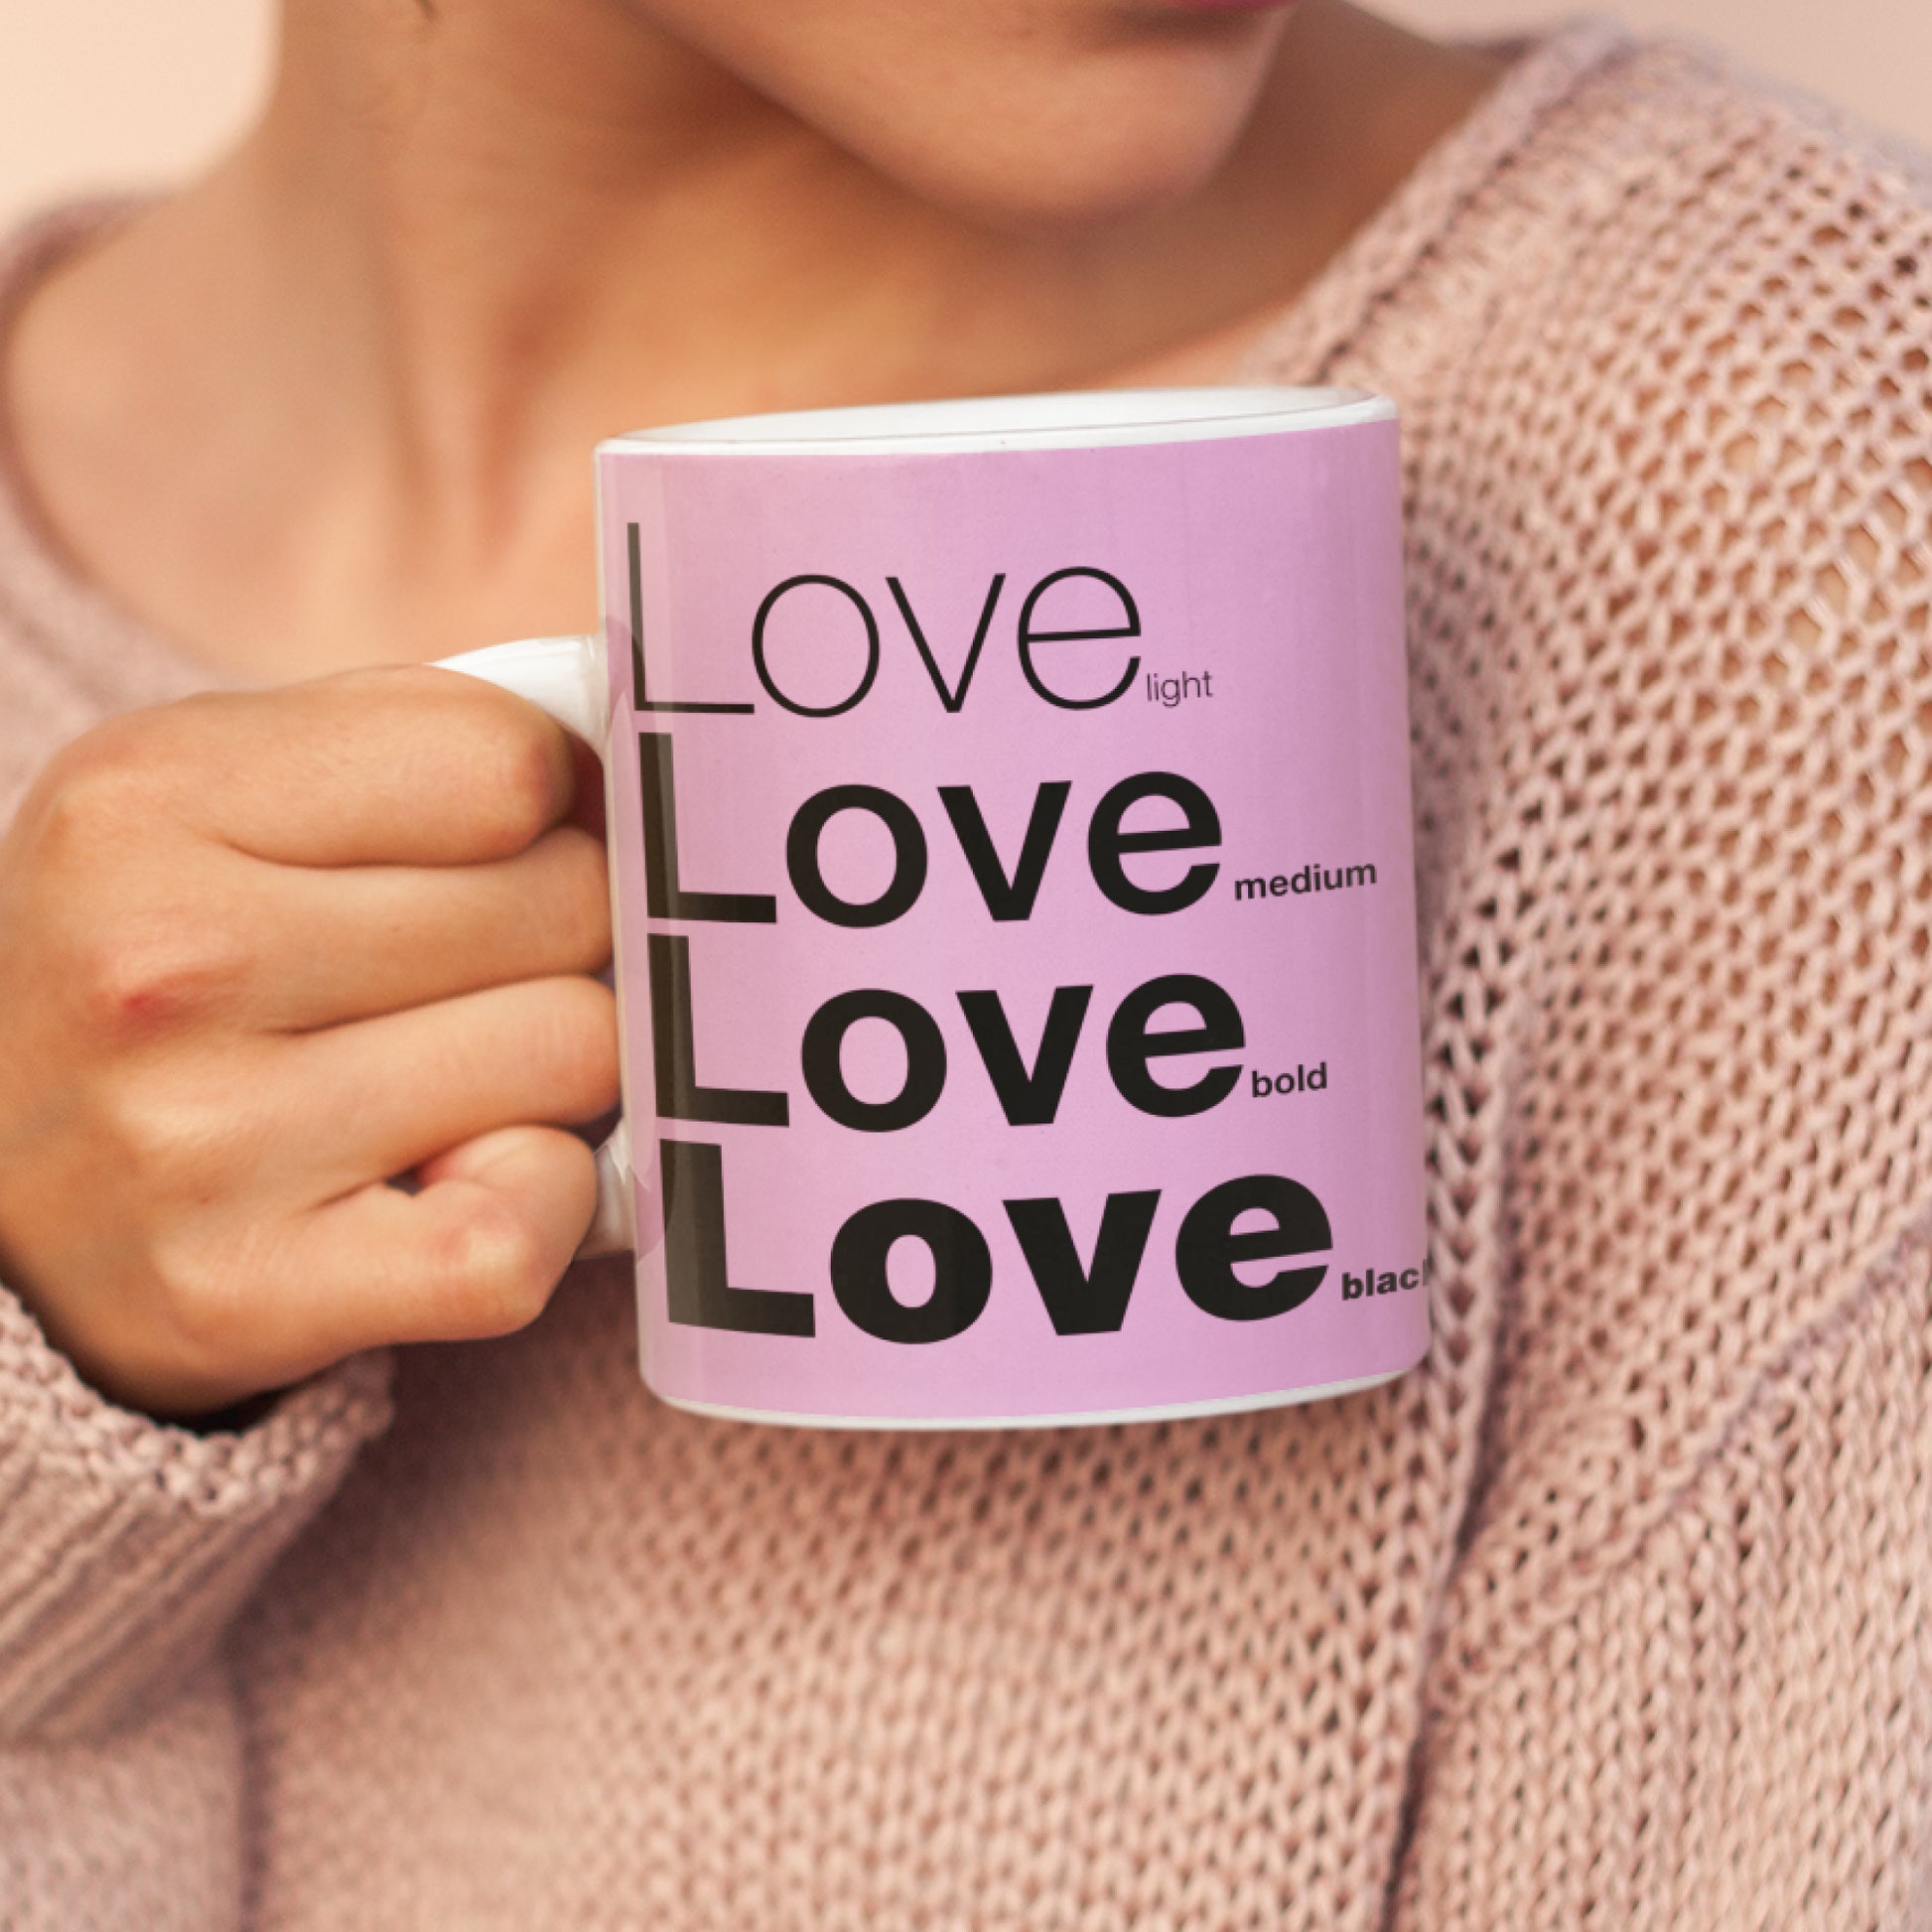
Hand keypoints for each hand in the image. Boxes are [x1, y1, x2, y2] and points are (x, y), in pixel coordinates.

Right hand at [0, 668, 618, 1418]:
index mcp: (157, 794)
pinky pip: (517, 1235)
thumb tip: (637, 765)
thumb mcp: (216, 793)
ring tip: (453, 1077)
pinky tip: (463, 1181)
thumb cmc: (155, 961)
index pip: (514, 764)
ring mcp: (198, 1142)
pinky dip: (537, 1207)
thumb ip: (421, 744)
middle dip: (565, 939)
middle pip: (570, 909)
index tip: (505, 853)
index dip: (551, 808)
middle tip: (479, 978)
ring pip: (577, 1056)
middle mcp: (164, 964)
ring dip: (557, 1074)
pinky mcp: (243, 1298)